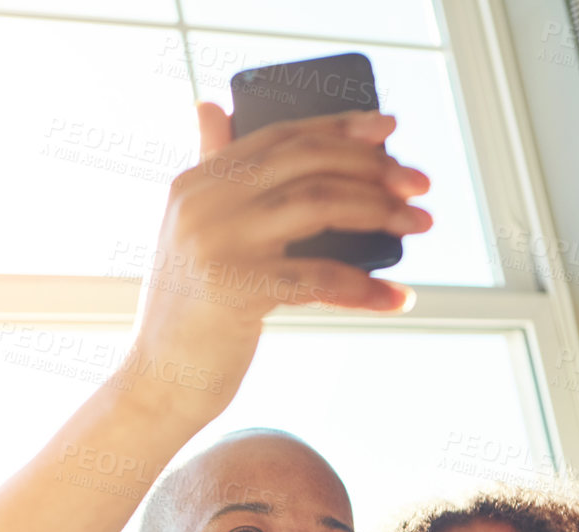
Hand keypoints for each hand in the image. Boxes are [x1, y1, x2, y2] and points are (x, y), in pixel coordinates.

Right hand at [118, 102, 431, 429]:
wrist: (159, 380)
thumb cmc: (189, 310)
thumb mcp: (190, 231)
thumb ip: (207, 169)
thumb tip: (211, 105)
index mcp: (195, 182)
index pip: (280, 135)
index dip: (341, 127)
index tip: (390, 130)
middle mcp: (203, 203)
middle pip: (307, 162)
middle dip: (374, 167)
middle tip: (419, 185)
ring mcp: (218, 243)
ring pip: (320, 203)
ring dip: (380, 211)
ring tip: (418, 224)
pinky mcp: (236, 289)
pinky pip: (320, 277)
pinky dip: (365, 288)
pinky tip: (395, 296)